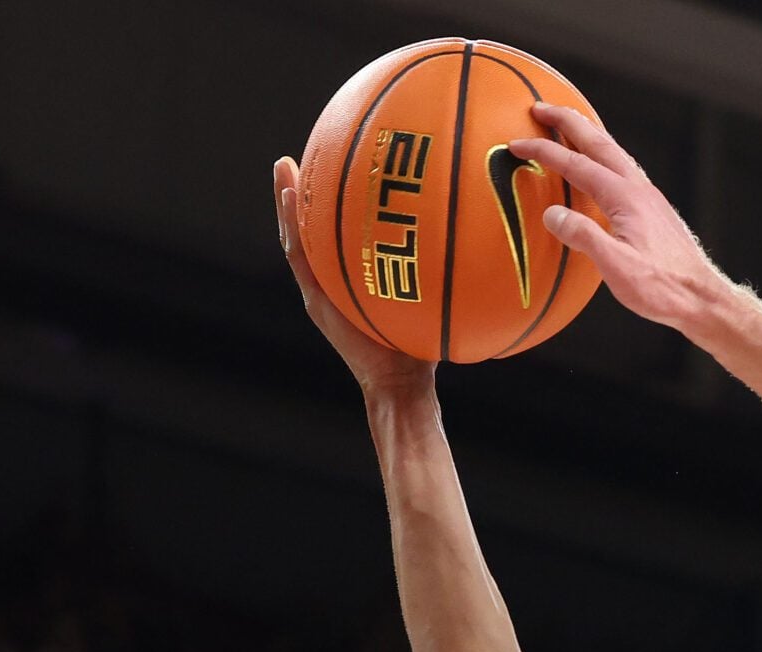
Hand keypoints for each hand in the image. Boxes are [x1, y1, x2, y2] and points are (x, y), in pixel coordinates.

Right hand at [272, 157, 433, 399]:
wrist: (400, 382)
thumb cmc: (422, 348)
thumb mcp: (431, 299)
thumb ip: (437, 271)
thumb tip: (477, 239)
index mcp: (355, 279)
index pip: (341, 234)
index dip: (336, 203)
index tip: (337, 167)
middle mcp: (335, 282)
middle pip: (314, 230)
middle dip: (306, 194)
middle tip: (295, 160)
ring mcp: (322, 291)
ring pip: (299, 239)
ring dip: (289, 203)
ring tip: (284, 169)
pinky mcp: (317, 301)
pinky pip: (302, 260)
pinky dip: (294, 229)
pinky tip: (291, 199)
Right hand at [507, 105, 722, 332]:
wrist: (702, 298)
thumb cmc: (663, 288)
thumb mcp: (617, 268)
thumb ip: (584, 238)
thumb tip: (553, 214)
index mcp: (625, 198)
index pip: (576, 164)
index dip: (543, 151)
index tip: (517, 145)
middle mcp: (639, 189)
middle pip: (598, 142)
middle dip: (566, 121)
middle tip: (540, 107)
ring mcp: (649, 197)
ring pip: (614, 151)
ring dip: (587, 133)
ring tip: (567, 124)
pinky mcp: (654, 209)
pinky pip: (623, 168)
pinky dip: (603, 154)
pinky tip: (600, 165)